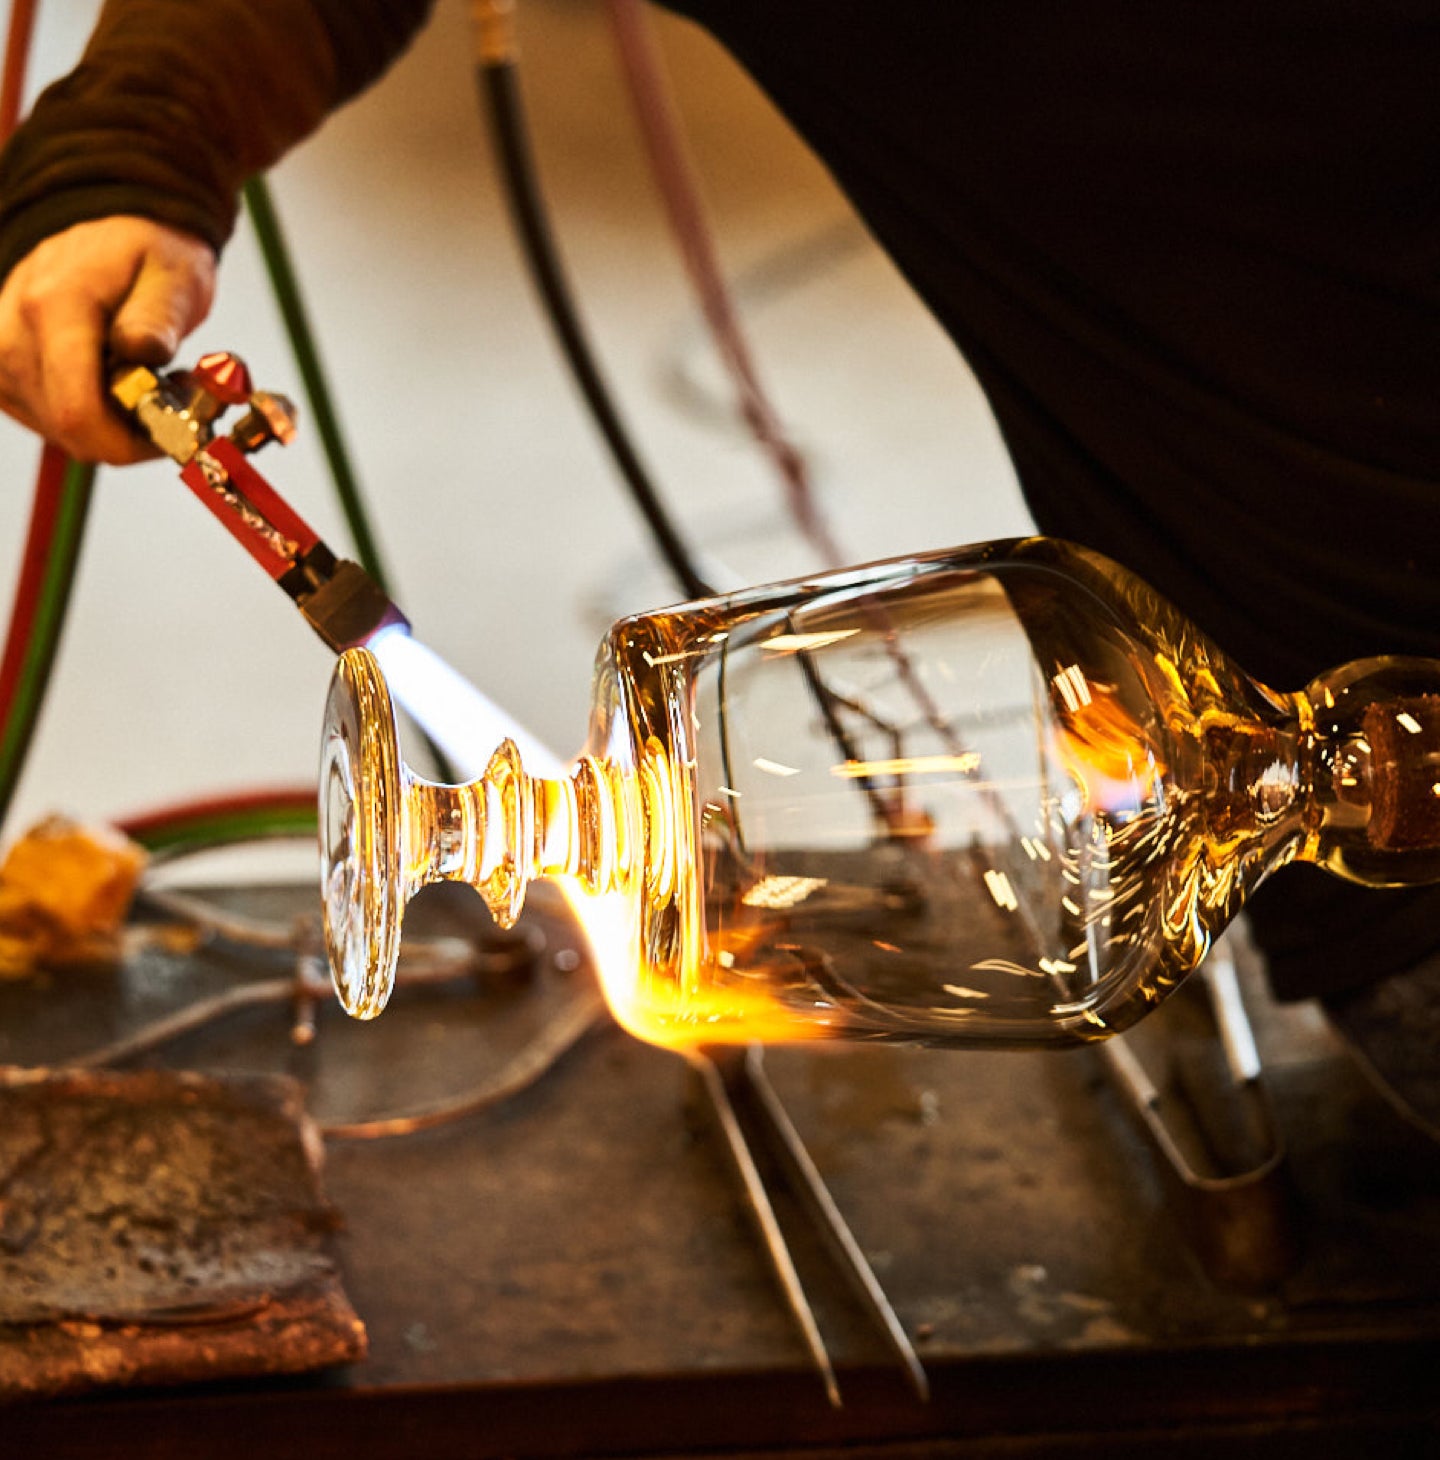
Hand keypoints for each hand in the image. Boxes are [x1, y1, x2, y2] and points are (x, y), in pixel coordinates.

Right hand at [0, 217, 215, 463]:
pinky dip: (87, 415)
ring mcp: (0, 355)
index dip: (129, 442)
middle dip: (127, 432)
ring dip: (109, 423)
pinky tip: (110, 382)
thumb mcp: (173, 277)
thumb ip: (157, 317)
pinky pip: (48, 421)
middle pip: (70, 429)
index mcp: (54, 307)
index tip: (170, 430)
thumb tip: (144, 351)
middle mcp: (13, 333)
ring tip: (139, 378)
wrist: (107, 233)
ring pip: (61, 432)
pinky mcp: (1, 372)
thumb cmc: (146, 255)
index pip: (78, 412)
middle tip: (165, 395)